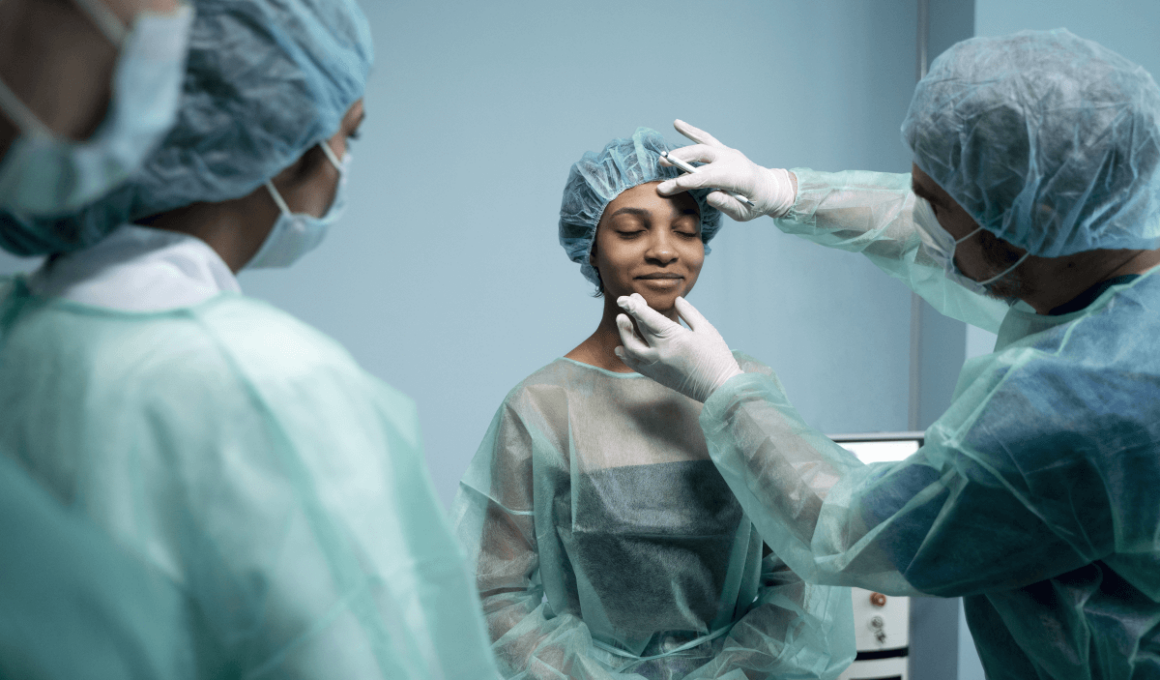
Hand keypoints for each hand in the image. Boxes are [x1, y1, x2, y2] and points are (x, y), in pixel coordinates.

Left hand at [614, 294, 742, 402]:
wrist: (720, 388)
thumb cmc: (717, 358)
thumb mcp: (706, 330)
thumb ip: (689, 313)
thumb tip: (677, 300)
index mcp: (675, 338)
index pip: (647, 318)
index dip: (634, 306)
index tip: (624, 298)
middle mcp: (661, 352)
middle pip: (638, 330)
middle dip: (630, 314)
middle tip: (627, 303)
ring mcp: (657, 366)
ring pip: (631, 348)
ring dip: (624, 333)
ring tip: (621, 321)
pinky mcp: (657, 377)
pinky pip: (636, 365)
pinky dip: (626, 356)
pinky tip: (620, 348)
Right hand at [657, 120, 795, 221]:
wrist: (769, 188)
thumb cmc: (755, 203)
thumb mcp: (744, 212)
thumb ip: (727, 204)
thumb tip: (710, 197)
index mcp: (738, 177)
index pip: (707, 178)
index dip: (686, 182)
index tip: (668, 187)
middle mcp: (732, 160)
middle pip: (701, 159)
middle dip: (680, 163)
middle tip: (661, 170)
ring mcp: (728, 153)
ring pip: (702, 146)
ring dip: (681, 150)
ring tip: (663, 155)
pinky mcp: (724, 150)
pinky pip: (706, 138)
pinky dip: (691, 131)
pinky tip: (677, 123)